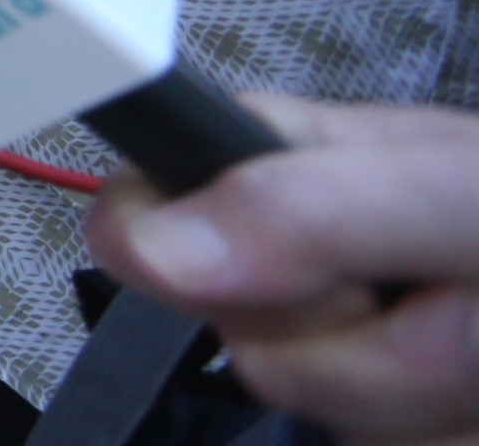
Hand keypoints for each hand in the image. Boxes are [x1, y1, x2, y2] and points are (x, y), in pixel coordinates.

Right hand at [86, 95, 478, 442]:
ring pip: (335, 421)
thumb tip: (144, 243)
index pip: (140, 217)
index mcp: (280, 169)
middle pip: (254, 349)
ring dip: (438, 398)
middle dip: (379, 345)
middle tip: (460, 297)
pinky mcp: (406, 429)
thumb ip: (308, 209)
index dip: (190, 254)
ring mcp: (355, 363)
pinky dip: (459, 430)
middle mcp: (298, 268)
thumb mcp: (457, 195)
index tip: (305, 268)